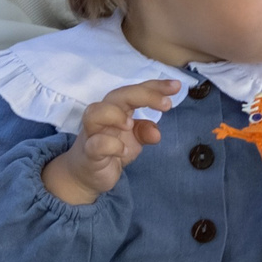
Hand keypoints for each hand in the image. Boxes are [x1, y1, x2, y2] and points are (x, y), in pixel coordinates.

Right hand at [43, 79, 176, 204]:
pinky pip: (95, 144)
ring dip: (115, 115)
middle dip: (143, 95)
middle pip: (117, 95)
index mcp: (116, 109)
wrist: (85, 175)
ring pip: (95, 113)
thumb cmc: (109, 150)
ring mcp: (92, 133)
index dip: (155, 86)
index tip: (176, 86)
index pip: (135, 91)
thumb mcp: (133, 140)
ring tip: (131, 124)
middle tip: (166, 104)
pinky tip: (124, 151)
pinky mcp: (89, 153)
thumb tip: (156, 131)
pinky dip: (110, 145)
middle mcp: (102, 116)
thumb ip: (145, 132)